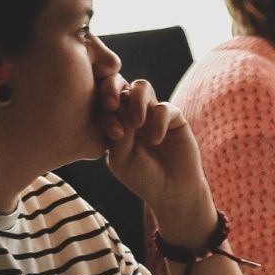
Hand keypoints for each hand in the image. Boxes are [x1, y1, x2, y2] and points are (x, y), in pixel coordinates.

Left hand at [96, 77, 213, 243]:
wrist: (172, 191)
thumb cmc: (142, 177)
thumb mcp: (120, 158)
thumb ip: (118, 133)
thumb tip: (120, 104)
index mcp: (112, 122)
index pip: (100, 102)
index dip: (103, 109)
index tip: (113, 132)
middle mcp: (130, 113)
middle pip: (118, 84)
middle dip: (112, 89)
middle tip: (112, 105)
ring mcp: (152, 113)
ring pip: (141, 87)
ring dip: (136, 101)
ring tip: (137, 123)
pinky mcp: (174, 117)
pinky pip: (163, 107)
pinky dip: (158, 121)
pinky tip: (156, 140)